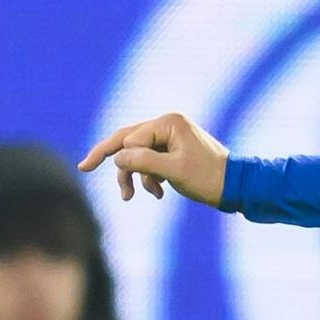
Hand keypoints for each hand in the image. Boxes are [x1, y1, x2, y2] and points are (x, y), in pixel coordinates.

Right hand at [81, 112, 228, 205]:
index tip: (122, 189)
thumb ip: (143, 162)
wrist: (236, 186)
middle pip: (128, 139)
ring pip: (138, 153)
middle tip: (83, 167)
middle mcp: (168, 123)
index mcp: (169, 122)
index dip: (120, 161)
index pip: (131, 139)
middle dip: (115, 162)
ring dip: (139, 176)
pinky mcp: (174, 148)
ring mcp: (171, 135)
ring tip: (145, 196)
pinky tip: (158, 192)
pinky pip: (150, 160)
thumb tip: (117, 157)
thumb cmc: (208, 178)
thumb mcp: (173, 172)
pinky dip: (150, 177)